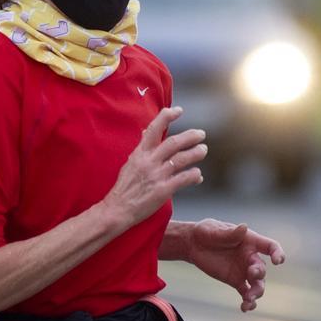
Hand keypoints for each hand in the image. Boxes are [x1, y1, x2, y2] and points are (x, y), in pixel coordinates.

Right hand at [102, 107, 207, 227]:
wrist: (117, 210)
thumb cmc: (125, 187)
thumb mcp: (130, 163)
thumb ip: (142, 148)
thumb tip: (148, 130)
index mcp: (140, 153)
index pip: (154, 129)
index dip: (167, 117)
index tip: (179, 111)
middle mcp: (149, 162)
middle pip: (174, 143)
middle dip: (190, 136)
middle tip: (201, 134)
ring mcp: (156, 176)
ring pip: (182, 159)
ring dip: (196, 153)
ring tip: (203, 150)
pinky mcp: (163, 190)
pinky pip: (184, 178)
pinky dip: (194, 175)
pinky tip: (197, 175)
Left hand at [187, 219, 285, 311]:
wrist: (194, 245)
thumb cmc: (206, 232)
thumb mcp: (215, 230)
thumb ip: (230, 233)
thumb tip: (244, 227)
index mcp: (249, 241)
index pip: (269, 246)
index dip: (277, 253)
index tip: (278, 261)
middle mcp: (250, 257)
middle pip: (262, 268)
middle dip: (259, 273)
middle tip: (252, 274)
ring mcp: (244, 270)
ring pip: (257, 284)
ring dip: (256, 292)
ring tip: (249, 300)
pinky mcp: (235, 281)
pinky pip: (246, 292)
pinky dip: (248, 302)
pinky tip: (245, 308)